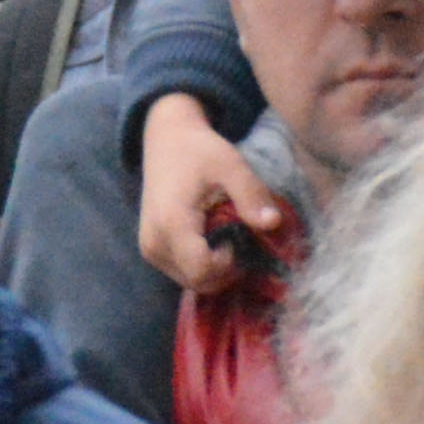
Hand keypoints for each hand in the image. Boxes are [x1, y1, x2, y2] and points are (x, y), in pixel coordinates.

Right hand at [133, 99, 293, 296]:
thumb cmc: (200, 151)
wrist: (166, 140)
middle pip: (198, 282)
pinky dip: (202, 266)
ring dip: (215, 270)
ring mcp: (149, 250)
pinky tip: (212, 241)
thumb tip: (274, 223)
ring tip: (226, 238)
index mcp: (172, 224)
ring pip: (191, 282)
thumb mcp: (231, 165)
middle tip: (239, 240)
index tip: (239, 237)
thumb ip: (251, 194)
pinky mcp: (151, 251)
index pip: (203, 270)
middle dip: (226, 270)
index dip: (229, 263)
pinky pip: (182, 274)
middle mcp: (154, 244)